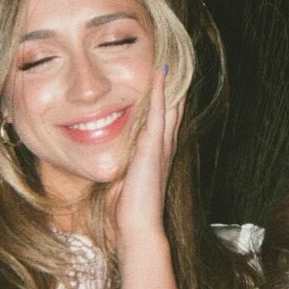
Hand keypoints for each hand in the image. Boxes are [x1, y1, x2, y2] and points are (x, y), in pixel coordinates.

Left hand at [113, 65, 183, 259]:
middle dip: (173, 88)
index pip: (165, 122)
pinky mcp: (153, 147)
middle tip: (174, 65)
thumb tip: (114, 163)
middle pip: (173, 110)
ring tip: (169, 61)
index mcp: (159, 156)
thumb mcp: (126, 183)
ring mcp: (161, 146)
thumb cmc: (130, 211)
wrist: (139, 227)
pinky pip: (158, 112)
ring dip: (169, 84)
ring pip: (169, 106)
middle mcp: (165, 148)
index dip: (168, 102)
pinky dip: (159, 91)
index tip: (166, 83)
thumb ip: (124, 168)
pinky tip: (159, 73)